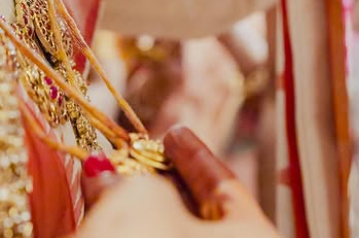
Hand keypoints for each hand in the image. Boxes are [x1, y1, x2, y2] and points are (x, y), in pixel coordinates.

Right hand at [77, 128, 280, 237]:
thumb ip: (128, 185)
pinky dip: (139, 237)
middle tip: (129, 161)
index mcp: (253, 235)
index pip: (224, 185)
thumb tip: (104, 172)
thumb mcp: (142, 211)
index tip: (173, 132)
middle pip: (198, 217)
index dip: (194, 156)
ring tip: (104, 191)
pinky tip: (106, 226)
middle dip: (160, 187)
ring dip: (142, 217)